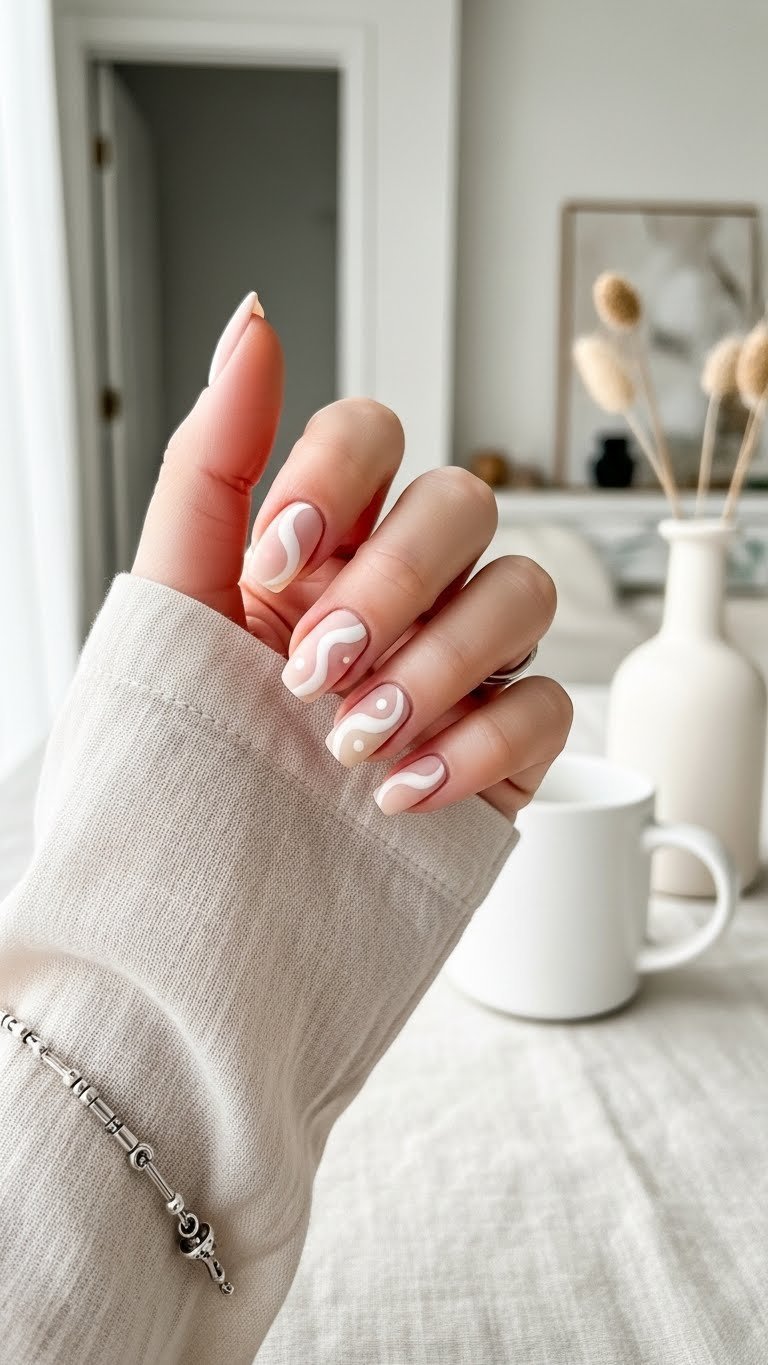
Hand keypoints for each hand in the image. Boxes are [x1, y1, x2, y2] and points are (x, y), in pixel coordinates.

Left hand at [133, 294, 571, 816]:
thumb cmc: (184, 754)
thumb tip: (253, 321)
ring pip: (524, 591)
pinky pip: (547, 705)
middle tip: (314, 668)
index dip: (337, 477)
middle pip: (464, 502)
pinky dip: (472, 744)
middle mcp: (400, 588)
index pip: (373, 434)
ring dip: (437, 663)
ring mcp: (461, 664)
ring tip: (349, 738)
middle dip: (392, 581)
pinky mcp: (505, 745)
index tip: (275, 562)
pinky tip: (395, 791)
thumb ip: (211, 461)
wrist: (206, 906)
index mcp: (318, 543)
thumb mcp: (172, 601)